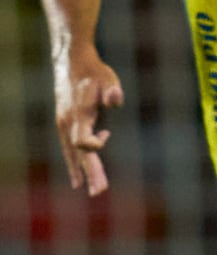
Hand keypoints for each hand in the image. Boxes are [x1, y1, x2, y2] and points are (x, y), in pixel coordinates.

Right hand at [53, 47, 122, 196]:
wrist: (72, 62)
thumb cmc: (95, 72)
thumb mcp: (108, 77)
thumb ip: (112, 90)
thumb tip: (115, 99)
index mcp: (79, 114)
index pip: (81, 138)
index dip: (92, 143)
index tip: (107, 135)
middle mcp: (68, 122)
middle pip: (79, 152)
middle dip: (90, 172)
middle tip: (100, 192)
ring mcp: (64, 124)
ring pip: (72, 153)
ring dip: (83, 172)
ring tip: (92, 190)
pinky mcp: (65, 123)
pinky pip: (69, 149)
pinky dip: (74, 163)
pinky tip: (79, 178)